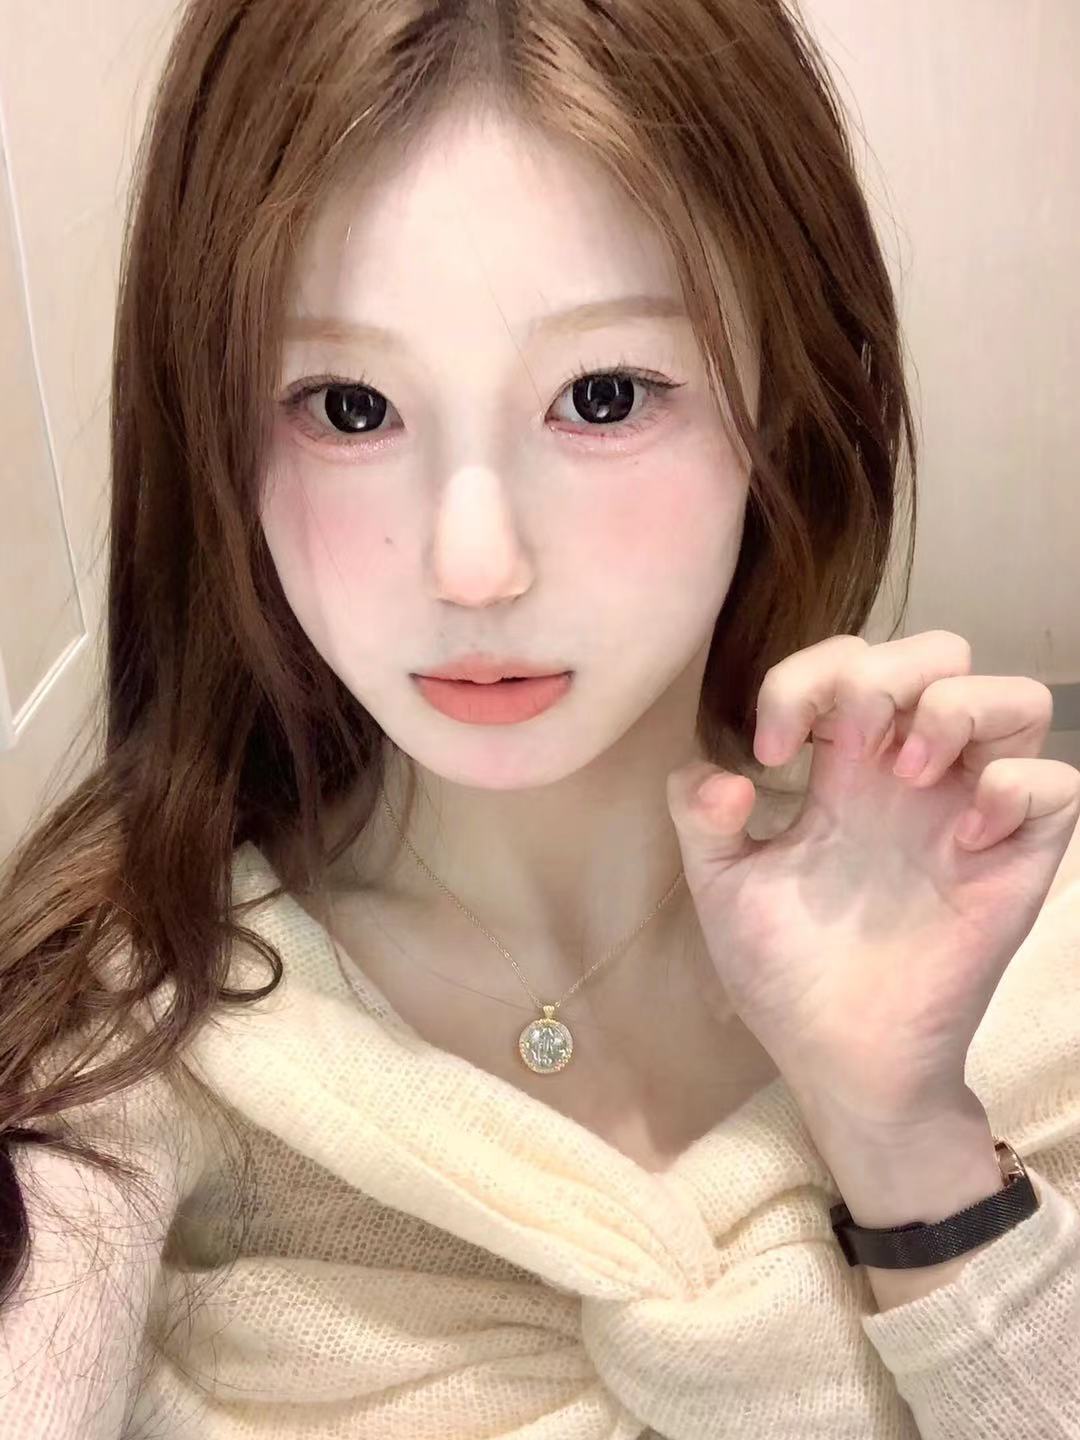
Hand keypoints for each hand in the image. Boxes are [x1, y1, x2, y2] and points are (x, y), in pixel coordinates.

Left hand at [666, 631, 1079, 1129]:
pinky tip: (958, 839)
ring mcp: (970, 812)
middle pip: (943, 654)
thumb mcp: (723, 887)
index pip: (850, 661)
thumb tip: (720, 771)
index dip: (807, 677)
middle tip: (847, 745)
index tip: (772, 753)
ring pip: (1016, 698)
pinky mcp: (1017, 861)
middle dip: (890, 671)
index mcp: (844, 769)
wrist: (837, 1057)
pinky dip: (1012, 788)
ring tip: (908, 773)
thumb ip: (699, 818)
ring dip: (958, 710)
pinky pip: (1056, 783)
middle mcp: (912, 776)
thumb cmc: (785, 972)